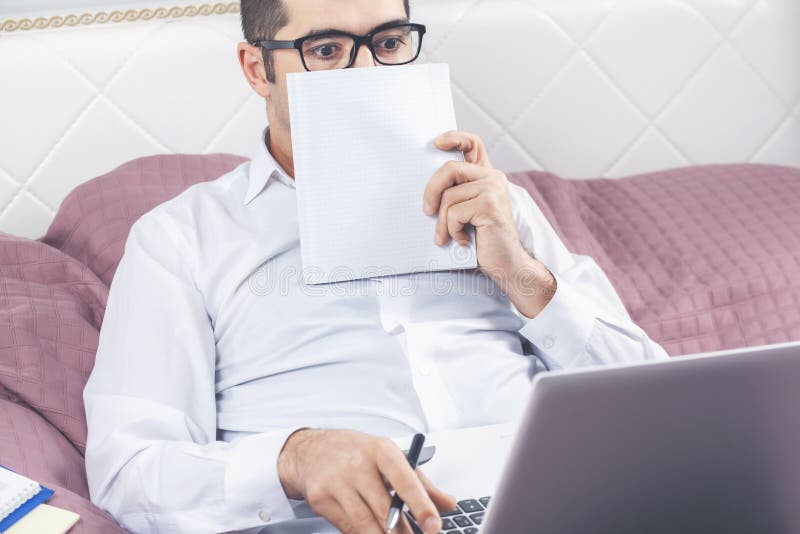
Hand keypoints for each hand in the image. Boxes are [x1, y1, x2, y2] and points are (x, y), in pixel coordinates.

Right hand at [277, 428, 455, 533]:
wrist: (310, 450)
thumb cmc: (355, 452)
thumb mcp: (389, 457)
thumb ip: (421, 483)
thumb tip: (447, 504)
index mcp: (380, 450)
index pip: (405, 479)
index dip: (421, 505)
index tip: (434, 526)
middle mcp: (357, 464)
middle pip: (385, 509)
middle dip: (403, 532)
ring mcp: (336, 482)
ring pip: (366, 524)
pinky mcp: (320, 499)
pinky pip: (348, 528)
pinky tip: (372, 533)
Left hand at [424, 131, 555, 316]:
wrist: (506, 264)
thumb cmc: (482, 240)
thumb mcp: (467, 212)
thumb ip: (456, 194)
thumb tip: (426, 189)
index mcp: (487, 176)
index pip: (473, 144)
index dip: (454, 137)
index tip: (436, 143)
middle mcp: (493, 177)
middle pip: (449, 169)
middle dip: (431, 191)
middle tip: (426, 212)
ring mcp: (493, 189)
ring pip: (448, 196)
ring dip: (441, 222)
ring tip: (446, 236)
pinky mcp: (490, 205)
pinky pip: (454, 212)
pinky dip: (451, 230)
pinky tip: (462, 240)